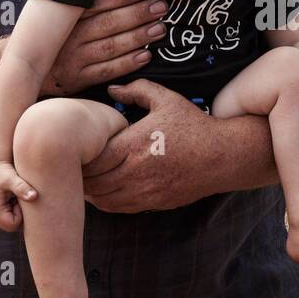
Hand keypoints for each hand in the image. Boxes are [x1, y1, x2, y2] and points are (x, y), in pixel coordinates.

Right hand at [0, 161, 36, 231]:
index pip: (12, 224)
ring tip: (18, 195)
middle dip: (21, 214)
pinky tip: (17, 196)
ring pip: (13, 220)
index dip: (21, 215)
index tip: (21, 199)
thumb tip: (34, 196)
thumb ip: (21, 188)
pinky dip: (16, 207)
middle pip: (13, 225)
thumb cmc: (3, 170)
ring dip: (19, 210)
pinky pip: (11, 215)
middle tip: (22, 197)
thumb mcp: (12, 178)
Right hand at [38, 0, 168, 96]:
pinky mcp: (78, 81)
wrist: (30, 72)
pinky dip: (127, 64)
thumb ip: (85, 5)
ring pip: (109, 47)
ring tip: (159, 29)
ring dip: (137, 37)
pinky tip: (146, 55)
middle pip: (107, 24)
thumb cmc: (56, 40)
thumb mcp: (62, 19)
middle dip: (137, 14)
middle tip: (160, 7)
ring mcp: (73, 60)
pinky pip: (106, 71)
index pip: (96, 3)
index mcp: (67, 18)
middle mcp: (69, 38)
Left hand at [80, 79, 218, 212]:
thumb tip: (112, 90)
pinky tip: (103, 190)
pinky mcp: (153, 203)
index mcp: (134, 144)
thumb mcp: (167, 99)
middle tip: (74, 164)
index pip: (92, 157)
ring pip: (102, 199)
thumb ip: (137, 90)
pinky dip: (104, 201)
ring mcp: (145, 191)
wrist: (224, 156)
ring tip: (85, 178)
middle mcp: (136, 171)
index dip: (80, 154)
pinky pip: (118, 208)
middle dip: (80, 174)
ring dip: (90, 190)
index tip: (78, 146)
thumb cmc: (195, 126)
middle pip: (92, 181)